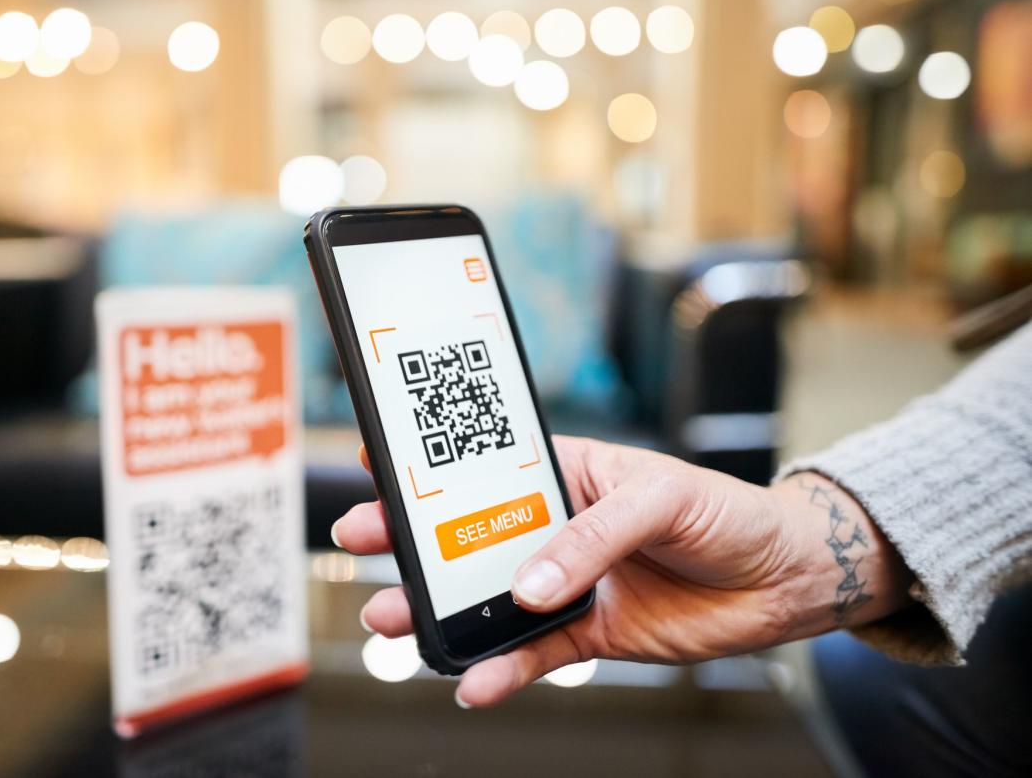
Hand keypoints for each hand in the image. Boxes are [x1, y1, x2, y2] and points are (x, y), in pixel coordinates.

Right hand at [332, 435, 911, 706]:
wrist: (784, 580)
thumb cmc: (726, 512)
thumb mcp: (657, 499)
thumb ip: (589, 539)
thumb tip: (529, 585)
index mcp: (566, 472)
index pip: (486, 467)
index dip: (433, 469)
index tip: (380, 470)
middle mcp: (556, 527)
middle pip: (469, 534)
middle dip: (411, 541)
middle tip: (361, 544)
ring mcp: (567, 582)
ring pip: (488, 598)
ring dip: (440, 611)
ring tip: (394, 620)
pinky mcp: (588, 633)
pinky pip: (533, 654)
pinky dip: (500, 670)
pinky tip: (474, 680)